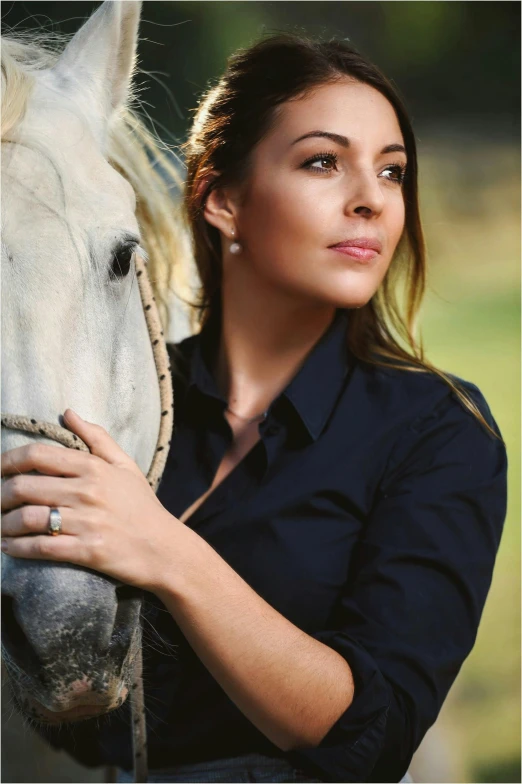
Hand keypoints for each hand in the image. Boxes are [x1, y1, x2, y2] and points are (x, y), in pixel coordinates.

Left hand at [1, 408, 180, 591]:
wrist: (164, 549)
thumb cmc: (142, 506)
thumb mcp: (125, 465)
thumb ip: (96, 437)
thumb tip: (68, 412)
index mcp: (93, 468)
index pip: (38, 455)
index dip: (8, 460)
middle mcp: (87, 492)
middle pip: (24, 486)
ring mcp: (86, 523)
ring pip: (27, 518)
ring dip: (4, 523)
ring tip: (0, 526)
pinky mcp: (86, 551)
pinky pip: (41, 548)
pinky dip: (17, 548)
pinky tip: (8, 546)